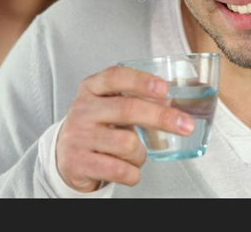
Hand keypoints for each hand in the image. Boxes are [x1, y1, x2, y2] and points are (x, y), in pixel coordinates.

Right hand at [56, 65, 194, 192]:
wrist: (65, 154)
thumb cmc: (97, 125)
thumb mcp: (108, 103)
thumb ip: (134, 98)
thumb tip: (173, 103)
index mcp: (92, 88)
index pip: (116, 77)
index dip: (141, 81)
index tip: (165, 88)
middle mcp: (83, 109)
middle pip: (127, 109)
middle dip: (161, 118)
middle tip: (185, 125)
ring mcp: (78, 136)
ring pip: (128, 144)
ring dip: (141, 154)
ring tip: (133, 154)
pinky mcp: (78, 162)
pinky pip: (120, 170)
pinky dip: (132, 173)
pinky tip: (127, 169)